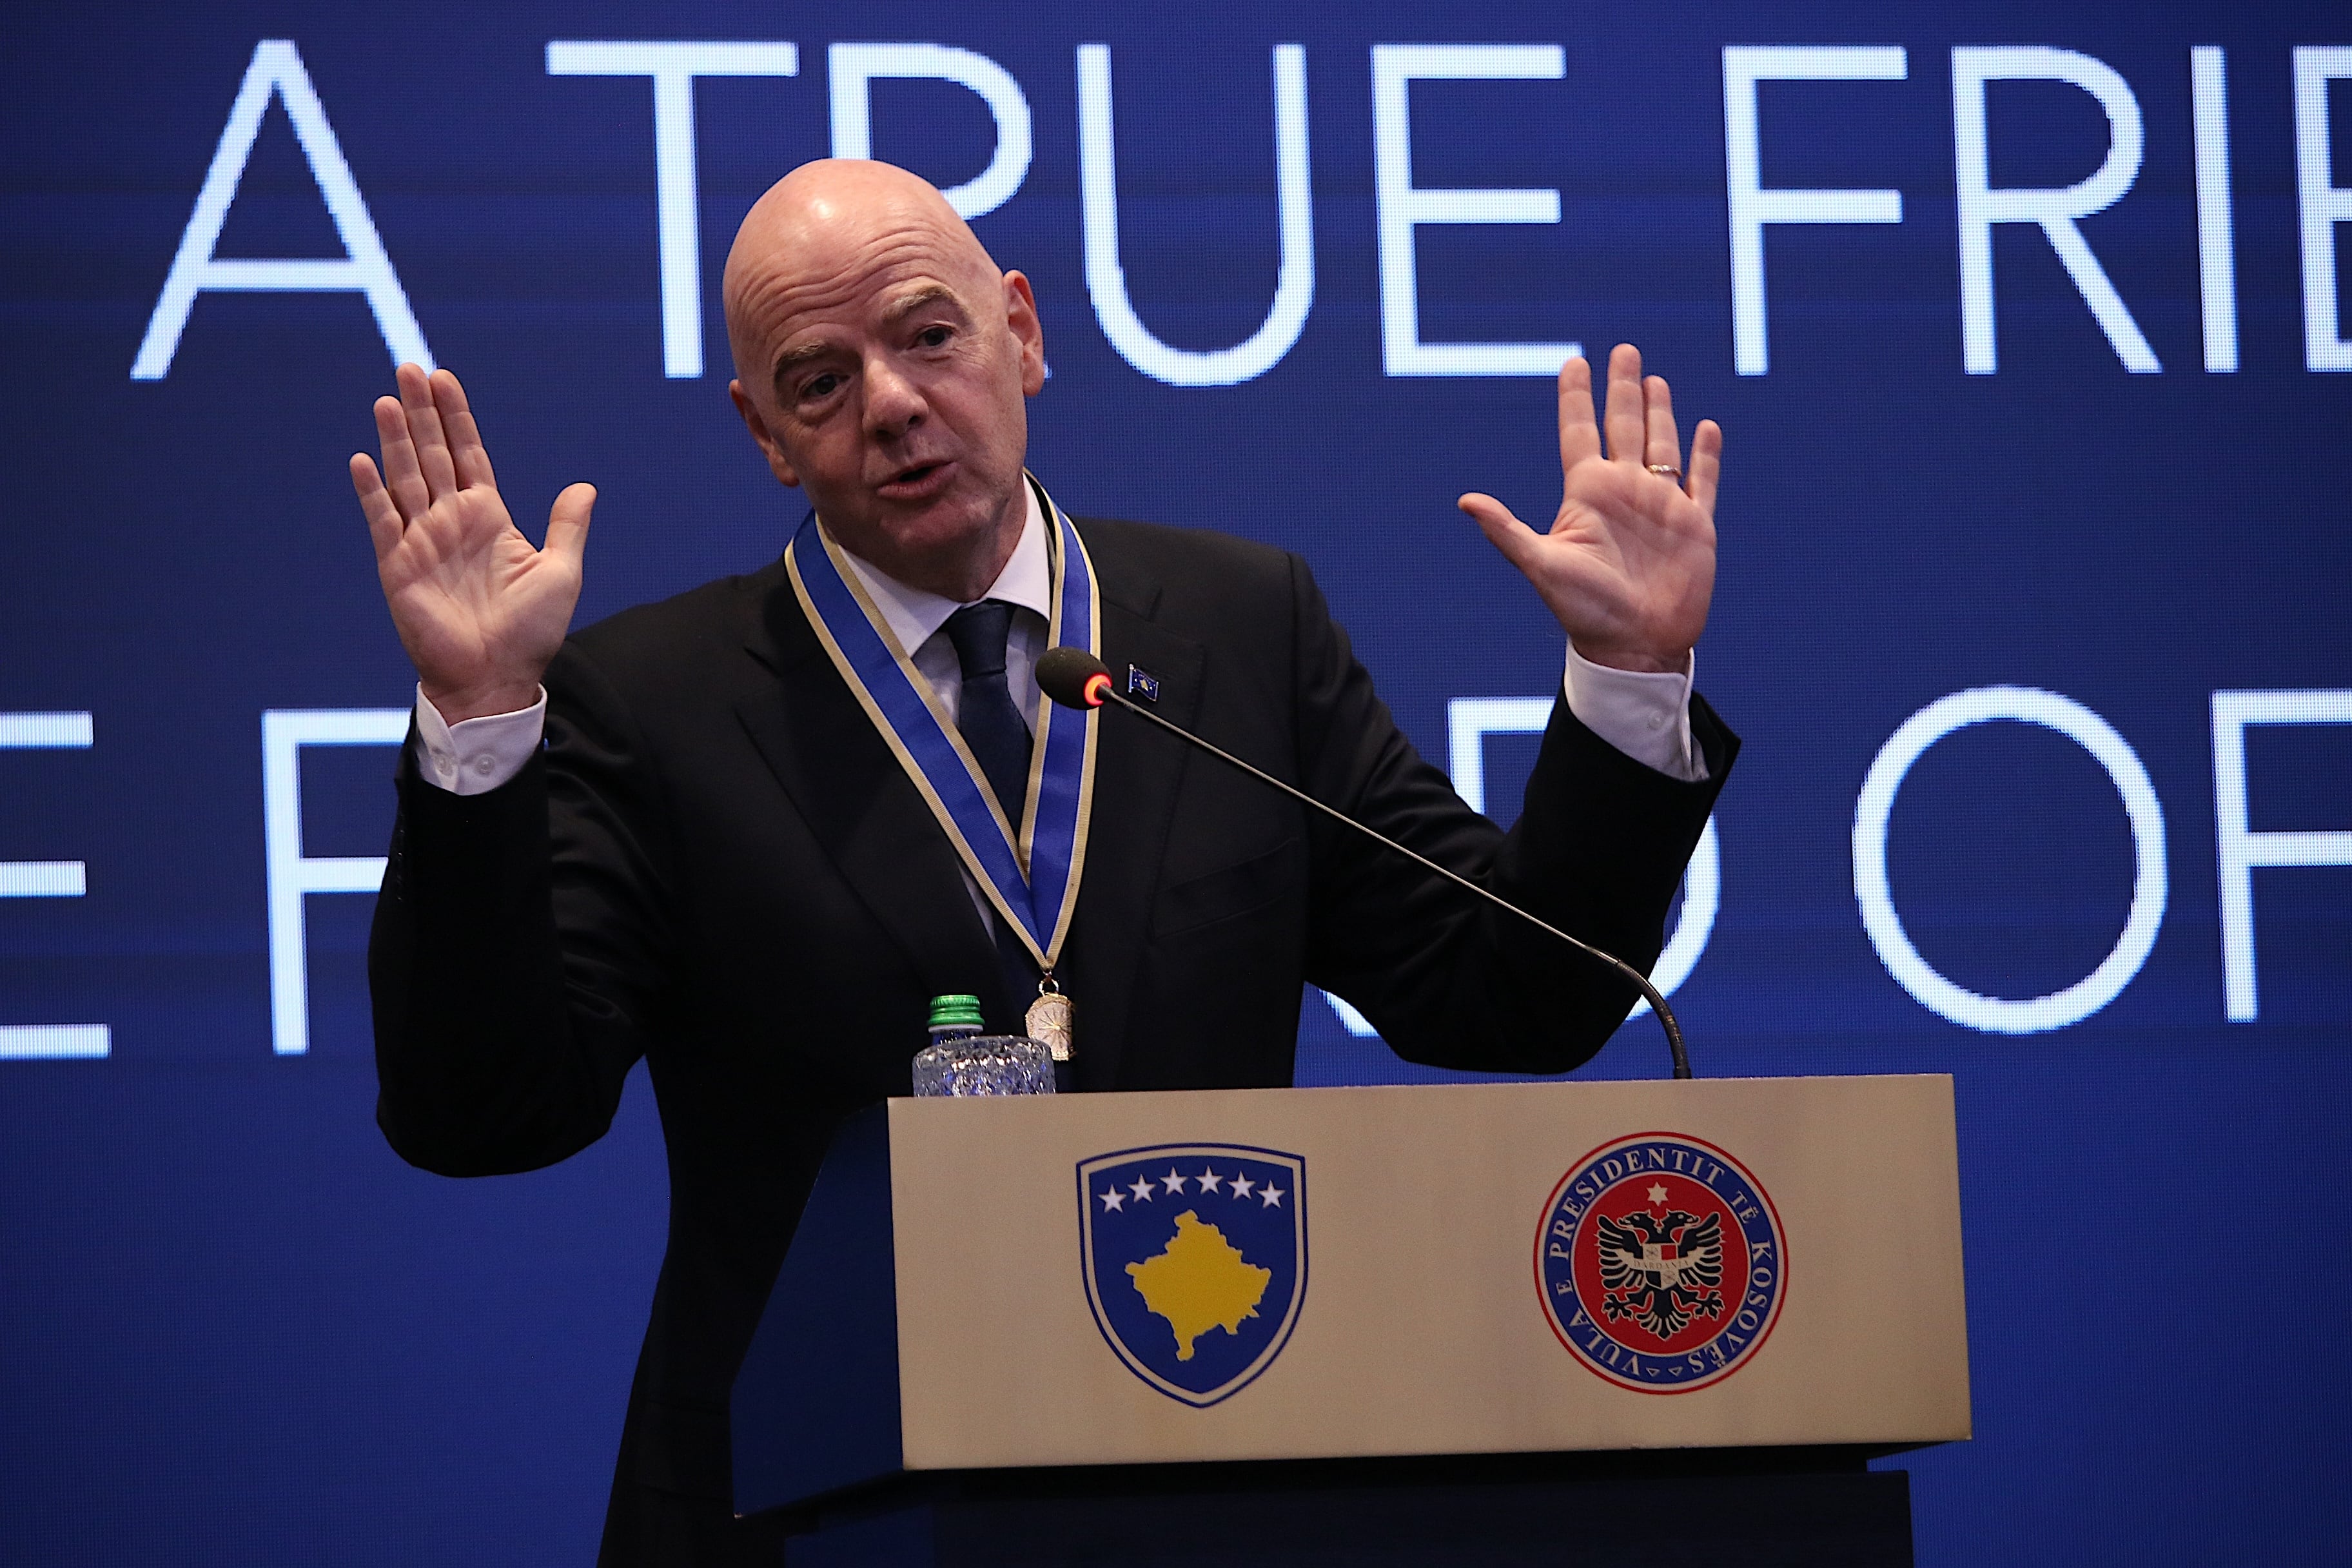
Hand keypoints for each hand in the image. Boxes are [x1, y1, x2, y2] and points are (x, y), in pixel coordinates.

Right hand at [351, 365, 592, 721]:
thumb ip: (567, 528)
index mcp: (488, 518)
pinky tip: (362, 458)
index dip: (457, 418)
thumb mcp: (561, 574)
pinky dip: (372, 491)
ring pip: (405, 477)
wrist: (496, 679)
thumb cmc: (530, 634)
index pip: (468, 455)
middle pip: (431, 455)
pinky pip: (383, 520)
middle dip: (421, 412)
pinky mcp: (397, 566)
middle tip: (407, 366)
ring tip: (388, 399)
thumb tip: (585, 487)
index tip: (445, 378)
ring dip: (396, 439)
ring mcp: (421, 541)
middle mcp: (451, 522)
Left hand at [1457, 344, 1719, 672]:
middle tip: (1623, 350)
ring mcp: (1661, 505)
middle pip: (1623, 426)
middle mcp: (1624, 492)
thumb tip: (1465, 500)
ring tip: (1653, 379)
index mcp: (1587, 495)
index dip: (1577, 397)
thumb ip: (1507, 530)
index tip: (1574, 362)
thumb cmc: (1585, 612)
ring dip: (1659, 412)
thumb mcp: (1542, 565)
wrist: (1635, 648)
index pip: (1579, 432)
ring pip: (1662, 444)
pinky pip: (1702, 480)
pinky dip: (1705, 454)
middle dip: (1622, 388)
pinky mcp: (1695, 524)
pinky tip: (1705, 427)